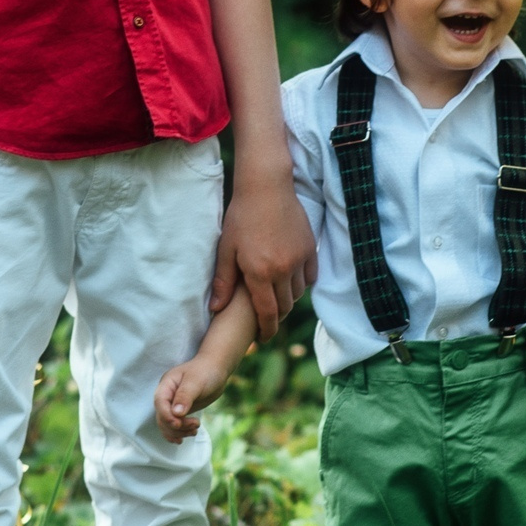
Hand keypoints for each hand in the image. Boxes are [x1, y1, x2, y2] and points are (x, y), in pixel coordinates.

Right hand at [154, 356, 232, 443]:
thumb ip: (185, 396)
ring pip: (167, 425)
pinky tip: (188, 435)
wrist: (215, 369)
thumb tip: (176, 413)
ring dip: (180, 431)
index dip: (166, 416)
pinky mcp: (180, 412)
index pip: (160, 403)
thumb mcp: (195, 381)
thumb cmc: (205, 371)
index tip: (178, 423)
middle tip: (195, 424)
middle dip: (176, 426)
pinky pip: (174, 426)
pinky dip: (180, 433)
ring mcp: (173, 405)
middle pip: (162, 417)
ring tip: (195, 429)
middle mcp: (167, 396)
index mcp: (167, 385)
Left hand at [209, 175, 315, 328]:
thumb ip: (223, 282)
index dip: (266, 330)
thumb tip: (216, 309)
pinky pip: (309, 277)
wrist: (266, 187)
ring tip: (275, 295)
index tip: (262, 337)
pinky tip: (289, 278)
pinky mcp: (310, 249)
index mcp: (260, 273)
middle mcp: (283, 270)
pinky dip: (301, 282)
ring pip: (297, 293)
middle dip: (275, 316)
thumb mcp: (226, 249)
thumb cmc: (241, 217)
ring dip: (287, 298)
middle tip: (265, 317)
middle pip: (284, 306)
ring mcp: (299, 259)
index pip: (267, 313)